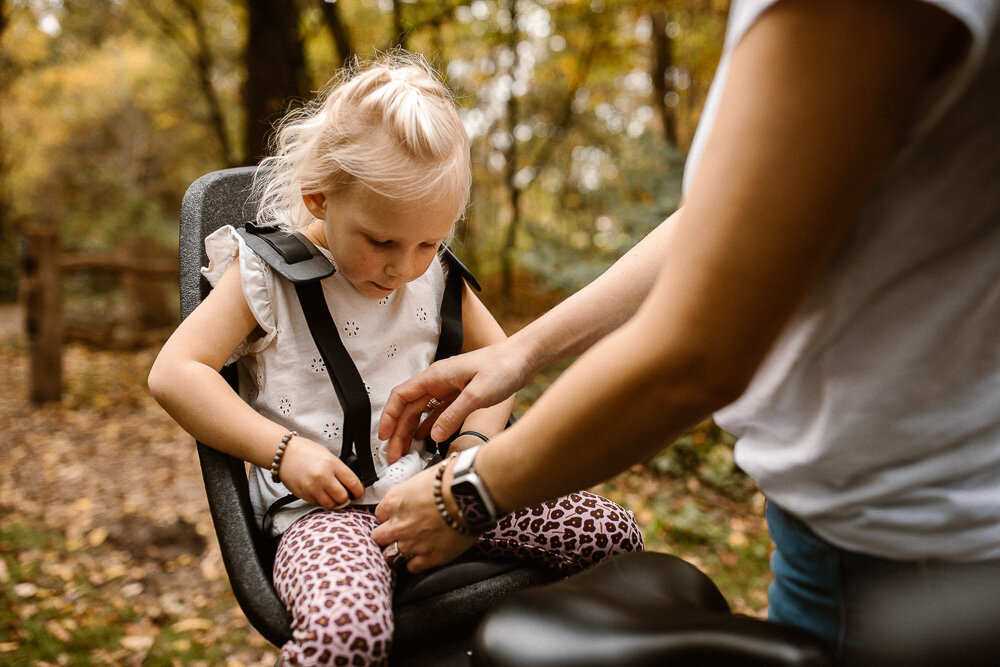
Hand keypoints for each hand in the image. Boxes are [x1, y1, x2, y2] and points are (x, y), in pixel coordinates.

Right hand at [278, 436, 363, 508]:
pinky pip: (318, 504)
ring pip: (331, 504)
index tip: (358, 492)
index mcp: (332, 464)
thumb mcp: (328, 455)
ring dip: (334, 502)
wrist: (284, 454)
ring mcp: (312, 487)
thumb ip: (339, 469)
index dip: (359, 491)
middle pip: (343, 497)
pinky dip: (322, 501)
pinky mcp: (304, 494)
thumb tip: (350, 482)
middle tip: (346, 495)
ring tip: (333, 495)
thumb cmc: (305, 452)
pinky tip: (321, 493)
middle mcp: (323, 477)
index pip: (353, 483)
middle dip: (346, 498)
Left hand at [372, 464, 477, 572]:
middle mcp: (399, 524)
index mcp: (395, 501)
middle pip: (379, 537)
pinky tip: (424, 555)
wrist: (471, 493)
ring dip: (398, 551)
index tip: (396, 517)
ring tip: (410, 547)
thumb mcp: (422, 478)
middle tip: (399, 533)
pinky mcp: (430, 557)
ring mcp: (412, 543)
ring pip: (391, 555)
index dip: (389, 516)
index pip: (379, 514)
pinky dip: (416, 563)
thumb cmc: (452, 480)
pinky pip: (413, 568)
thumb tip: (415, 495)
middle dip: (387, 535)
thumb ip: (412, 492)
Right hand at [379, 340, 530, 462]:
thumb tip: (432, 436)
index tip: (383, 437)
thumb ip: (453, 415)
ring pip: (421, 411)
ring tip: (405, 452)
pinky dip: (428, 426)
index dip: (389, 417)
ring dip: (410, 431)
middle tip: (394, 455)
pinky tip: (424, 439)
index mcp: (436, 376)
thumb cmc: (503, 367)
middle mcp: (438, 381)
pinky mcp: (460, 395)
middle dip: (398, 431)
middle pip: (409, 408)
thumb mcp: (477, 394)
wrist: (524, 357)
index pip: (401, 396)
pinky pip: (437, 412)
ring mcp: (448, 387)